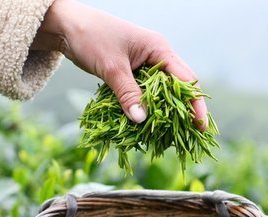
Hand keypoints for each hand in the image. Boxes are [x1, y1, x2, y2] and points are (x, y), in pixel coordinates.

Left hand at [32, 0, 207, 128]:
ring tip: (169, 137)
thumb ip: (127, 94)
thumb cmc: (91, 38)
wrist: (67, 27)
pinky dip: (145, 108)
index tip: (200, 125)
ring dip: (163, 113)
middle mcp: (156, 57)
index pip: (185, 79)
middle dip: (183, 111)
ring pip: (160, 93)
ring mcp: (144, 66)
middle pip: (177, 88)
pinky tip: (145, 126)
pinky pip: (144, 94)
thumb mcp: (112, 68)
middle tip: (189, 136)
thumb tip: (140, 120)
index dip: (195, 104)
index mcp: (159, 49)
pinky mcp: (131, 74)